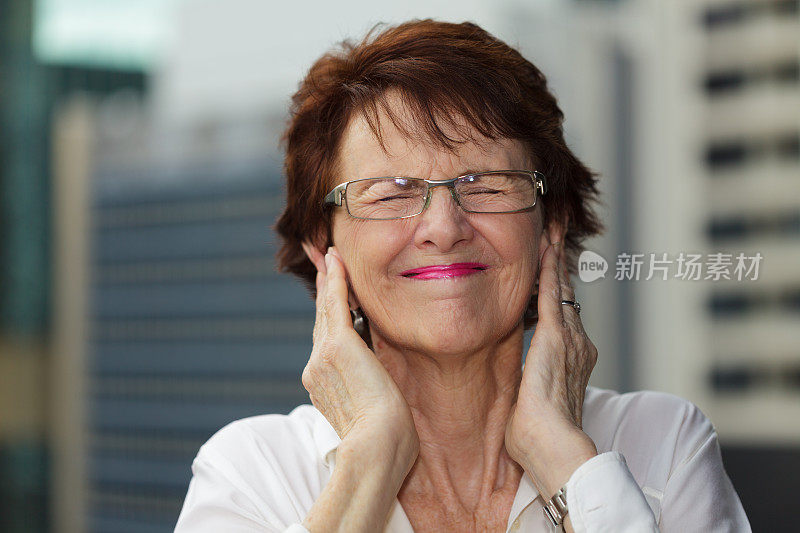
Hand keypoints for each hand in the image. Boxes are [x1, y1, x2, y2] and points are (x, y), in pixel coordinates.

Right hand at [300, 243, 419, 463]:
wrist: (378, 449)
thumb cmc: (387, 441)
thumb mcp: (376, 411)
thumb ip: (372, 391)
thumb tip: (380, 383)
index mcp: (324, 386)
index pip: (327, 343)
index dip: (329, 318)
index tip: (331, 300)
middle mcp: (317, 369)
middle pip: (322, 321)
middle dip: (324, 291)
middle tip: (324, 263)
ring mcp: (323, 356)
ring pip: (326, 310)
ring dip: (329, 279)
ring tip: (330, 256)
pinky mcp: (337, 346)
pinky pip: (334, 304)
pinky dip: (335, 280)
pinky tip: (336, 260)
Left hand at [504, 224, 598, 497]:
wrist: (554, 451)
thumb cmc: (537, 440)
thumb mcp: (528, 405)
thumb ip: (524, 387)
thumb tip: (514, 388)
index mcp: (571, 361)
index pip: (562, 316)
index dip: (557, 289)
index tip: (552, 267)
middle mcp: (577, 344)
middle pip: (566, 293)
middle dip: (559, 261)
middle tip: (555, 230)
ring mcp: (569, 339)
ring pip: (560, 286)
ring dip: (555, 255)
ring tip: (552, 226)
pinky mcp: (555, 337)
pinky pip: (551, 292)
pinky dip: (549, 265)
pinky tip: (545, 243)